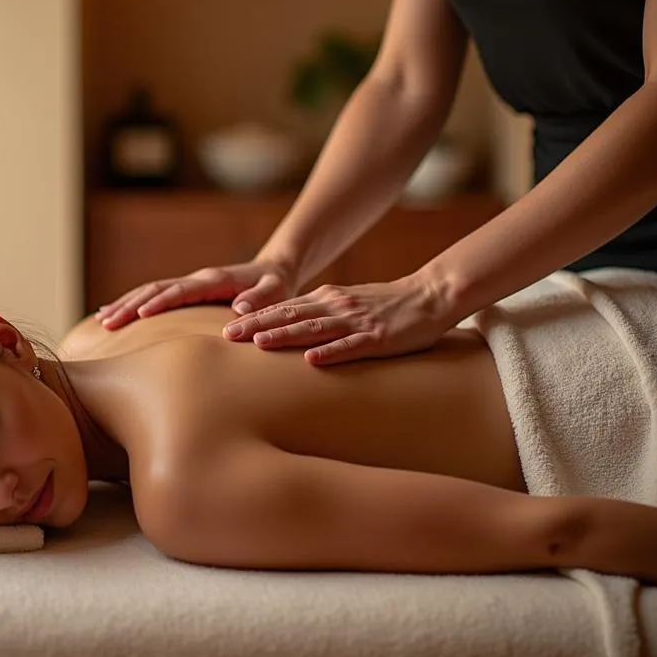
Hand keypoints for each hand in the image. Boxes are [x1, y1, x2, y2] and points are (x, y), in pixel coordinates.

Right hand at [95, 259, 296, 330]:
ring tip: (101, 321)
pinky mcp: (185, 292)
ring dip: (125, 304)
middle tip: (107, 323)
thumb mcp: (276, 292)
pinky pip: (153, 296)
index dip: (161, 302)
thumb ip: (261, 299)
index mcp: (214, 280)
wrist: (273, 272)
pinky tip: (113, 314)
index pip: (181, 291)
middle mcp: (196, 279)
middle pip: (155, 289)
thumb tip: (239, 309)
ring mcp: (188, 284)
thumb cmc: (276, 287)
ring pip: (149, 291)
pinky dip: (132, 303)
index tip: (141, 314)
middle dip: (130, 305)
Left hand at [221, 271, 455, 365]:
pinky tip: (312, 360)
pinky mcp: (378, 338)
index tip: (226, 326)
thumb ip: (318, 312)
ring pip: (315, 328)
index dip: (255, 316)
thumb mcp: (346, 302)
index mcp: (327, 298)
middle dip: (258, 325)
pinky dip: (330, 352)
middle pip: (290, 316)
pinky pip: (351, 346)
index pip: (284, 307)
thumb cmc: (385, 305)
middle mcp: (336, 306)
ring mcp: (356, 321)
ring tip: (259, 344)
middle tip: (228, 335)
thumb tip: (285, 326)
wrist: (430, 296)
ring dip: (286, 336)